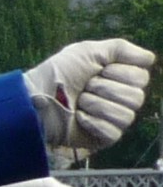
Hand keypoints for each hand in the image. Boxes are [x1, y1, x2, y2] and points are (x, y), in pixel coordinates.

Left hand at [22, 38, 154, 156]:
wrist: (36, 99)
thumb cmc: (58, 74)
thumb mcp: (88, 51)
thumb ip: (120, 48)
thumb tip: (149, 58)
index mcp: (120, 78)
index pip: (142, 76)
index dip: (120, 72)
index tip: (98, 70)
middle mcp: (120, 98)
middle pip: (137, 96)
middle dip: (106, 89)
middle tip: (85, 87)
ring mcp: (113, 119)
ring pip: (127, 115)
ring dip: (98, 105)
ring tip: (79, 102)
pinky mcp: (103, 138)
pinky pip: (114, 131)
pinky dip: (94, 122)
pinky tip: (79, 118)